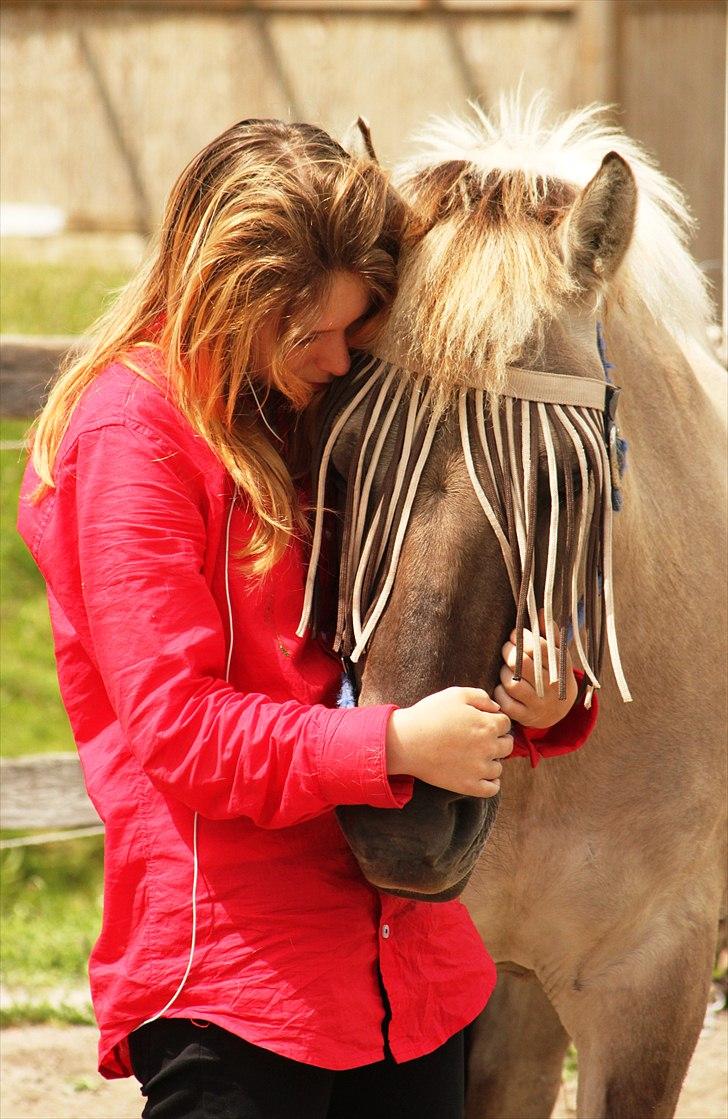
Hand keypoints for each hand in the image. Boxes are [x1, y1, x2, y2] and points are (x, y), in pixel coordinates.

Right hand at [386, 687, 512, 798]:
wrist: (406, 741)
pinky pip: (492, 789)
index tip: (483, 722)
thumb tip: (497, 708)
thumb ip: (481, 697)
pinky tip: (482, 774)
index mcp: (488, 725)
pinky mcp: (469, 785)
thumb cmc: (429, 714)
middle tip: (481, 739)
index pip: (506, 723)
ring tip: (476, 755)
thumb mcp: (455, 694)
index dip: (495, 721)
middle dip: (498, 740)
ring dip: (492, 760)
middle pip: (507, 745)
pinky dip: (491, 782)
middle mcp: (488, 747)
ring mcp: (479, 769)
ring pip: (499, 767)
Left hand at [494, 620, 577, 729]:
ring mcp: (538, 704)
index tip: (515, 634)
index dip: (523, 637)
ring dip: (504, 672)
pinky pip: (505, 702)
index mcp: (560, 669)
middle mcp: (551, 688)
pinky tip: (503, 686)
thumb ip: (550, 634)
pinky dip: (500, 692)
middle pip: (523, 664)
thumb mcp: (558, 656)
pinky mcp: (526, 717)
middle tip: (507, 647)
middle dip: (509, 651)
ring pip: (512, 683)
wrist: (559, 712)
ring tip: (506, 667)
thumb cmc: (554, 676)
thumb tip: (540, 610)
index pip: (540, 648)